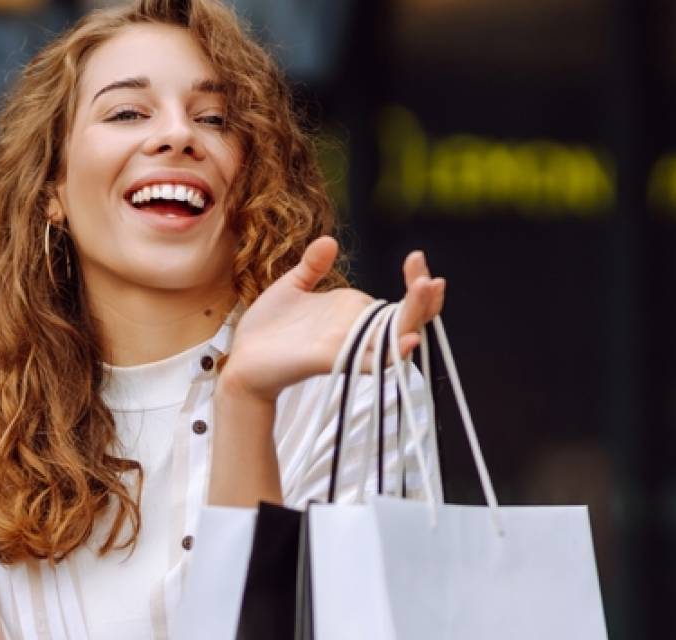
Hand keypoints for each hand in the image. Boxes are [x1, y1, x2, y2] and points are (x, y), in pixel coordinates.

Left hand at [221, 236, 446, 401]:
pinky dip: (391, 354)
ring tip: (428, 289)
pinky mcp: (331, 359)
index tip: (416, 256)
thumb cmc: (268, 328)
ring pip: (395, 336)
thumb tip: (330, 240)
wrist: (242, 357)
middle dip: (425, 298)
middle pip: (406, 318)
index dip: (415, 281)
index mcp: (353, 312)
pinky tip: (410, 340)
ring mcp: (348, 346)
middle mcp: (357, 330)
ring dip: (415, 315)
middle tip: (433, 278)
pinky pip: (370, 361)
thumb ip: (313, 266)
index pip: (399, 301)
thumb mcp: (291, 287)